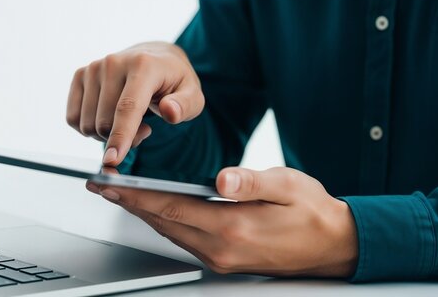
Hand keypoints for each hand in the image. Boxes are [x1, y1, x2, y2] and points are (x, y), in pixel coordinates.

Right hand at [66, 42, 204, 165]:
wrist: (153, 57)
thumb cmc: (173, 81)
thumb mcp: (193, 95)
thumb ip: (185, 106)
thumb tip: (171, 111)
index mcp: (143, 65)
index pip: (127, 107)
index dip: (120, 136)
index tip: (112, 160)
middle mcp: (113, 62)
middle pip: (104, 122)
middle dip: (122, 138)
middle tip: (144, 128)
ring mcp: (93, 68)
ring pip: (87, 124)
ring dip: (106, 134)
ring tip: (129, 119)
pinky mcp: (80, 75)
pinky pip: (73, 119)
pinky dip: (90, 126)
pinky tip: (110, 116)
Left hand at [87, 167, 358, 277]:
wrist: (335, 245)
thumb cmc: (313, 212)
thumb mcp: (288, 186)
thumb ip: (252, 181)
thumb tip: (222, 178)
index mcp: (233, 227)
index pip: (172, 208)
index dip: (137, 195)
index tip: (110, 184)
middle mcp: (221, 248)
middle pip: (163, 223)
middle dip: (130, 203)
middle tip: (102, 186)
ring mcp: (221, 258)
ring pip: (170, 233)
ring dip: (144, 213)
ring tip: (121, 194)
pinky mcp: (223, 259)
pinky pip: (183, 239)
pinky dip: (164, 222)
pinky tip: (156, 209)